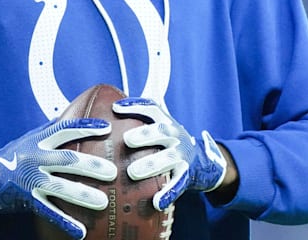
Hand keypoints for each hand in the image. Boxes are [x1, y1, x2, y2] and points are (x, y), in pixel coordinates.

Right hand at [0, 118, 117, 239]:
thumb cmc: (12, 156)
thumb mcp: (29, 138)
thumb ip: (49, 129)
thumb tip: (70, 113)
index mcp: (38, 141)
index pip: (64, 130)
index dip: (85, 127)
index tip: (106, 128)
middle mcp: (35, 158)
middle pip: (67, 160)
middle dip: (90, 166)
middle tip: (112, 171)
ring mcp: (31, 180)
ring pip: (60, 187)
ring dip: (82, 194)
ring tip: (103, 201)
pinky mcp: (27, 200)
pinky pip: (48, 212)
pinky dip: (65, 222)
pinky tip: (80, 231)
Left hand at [113, 98, 227, 210]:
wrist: (200, 163)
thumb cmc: (167, 143)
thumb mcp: (158, 127)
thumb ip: (137, 118)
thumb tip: (107, 108)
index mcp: (166, 121)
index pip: (152, 108)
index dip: (135, 106)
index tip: (115, 108)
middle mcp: (176, 136)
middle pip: (163, 131)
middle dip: (145, 135)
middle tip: (127, 141)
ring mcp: (182, 156)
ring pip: (169, 159)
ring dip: (152, 164)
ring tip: (132, 172)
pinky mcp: (186, 176)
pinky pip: (178, 185)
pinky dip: (168, 194)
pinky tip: (156, 202)